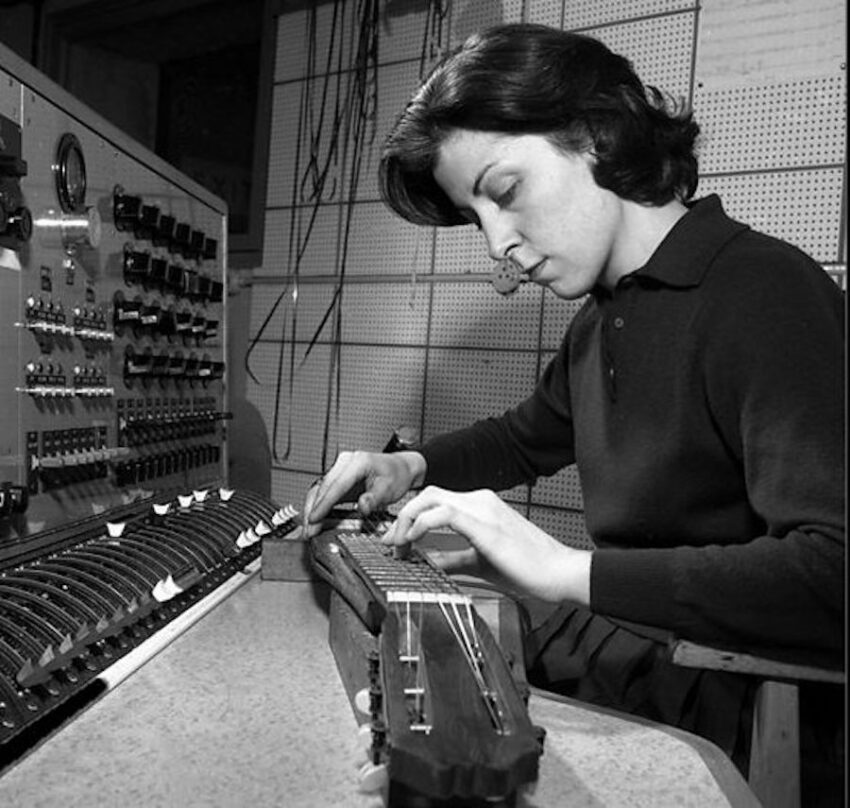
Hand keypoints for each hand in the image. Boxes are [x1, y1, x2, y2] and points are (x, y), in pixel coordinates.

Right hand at [302, 450, 426, 536]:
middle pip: (323, 487)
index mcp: (358, 462)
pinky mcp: (338, 479)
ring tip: (309, 529)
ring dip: (312, 509)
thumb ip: (375, 498)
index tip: (314, 518)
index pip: (337, 485)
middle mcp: (345, 462)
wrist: (400, 469)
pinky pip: (324, 492)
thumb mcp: (390, 488)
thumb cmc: (396, 475)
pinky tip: (314, 520)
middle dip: (314, 510)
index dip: (324, 504)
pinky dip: (317, 506)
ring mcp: (340, 469)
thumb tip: (362, 506)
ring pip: (319, 489)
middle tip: (309, 530)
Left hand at [385, 486, 590, 604]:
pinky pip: (443, 513)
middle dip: (402, 515)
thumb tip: (426, 562)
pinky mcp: (484, 524)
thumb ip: (452, 559)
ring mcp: (482, 508)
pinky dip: (421, 524)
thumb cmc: (527, 568)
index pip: (435, 500)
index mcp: (480, 506)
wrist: (558, 572)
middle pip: (428, 493)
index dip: (410, 516)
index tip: (396, 540)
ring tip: (397, 545)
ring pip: (431, 498)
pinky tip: (413, 542)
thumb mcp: (479, 562)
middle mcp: (480, 500)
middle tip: (389, 542)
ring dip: (406, 520)